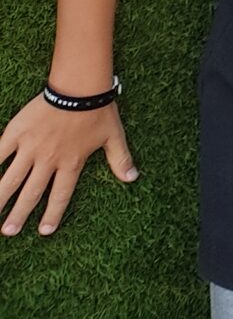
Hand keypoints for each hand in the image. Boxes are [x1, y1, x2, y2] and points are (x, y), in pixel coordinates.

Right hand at [0, 92, 135, 237]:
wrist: (79, 86)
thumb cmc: (98, 111)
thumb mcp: (114, 137)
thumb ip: (120, 159)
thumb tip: (133, 177)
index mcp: (71, 163)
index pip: (60, 195)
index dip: (53, 214)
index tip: (44, 231)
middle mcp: (49, 160)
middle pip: (31, 193)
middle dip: (19, 215)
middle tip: (8, 232)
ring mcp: (30, 148)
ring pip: (10, 179)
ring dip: (0, 200)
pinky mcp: (16, 133)